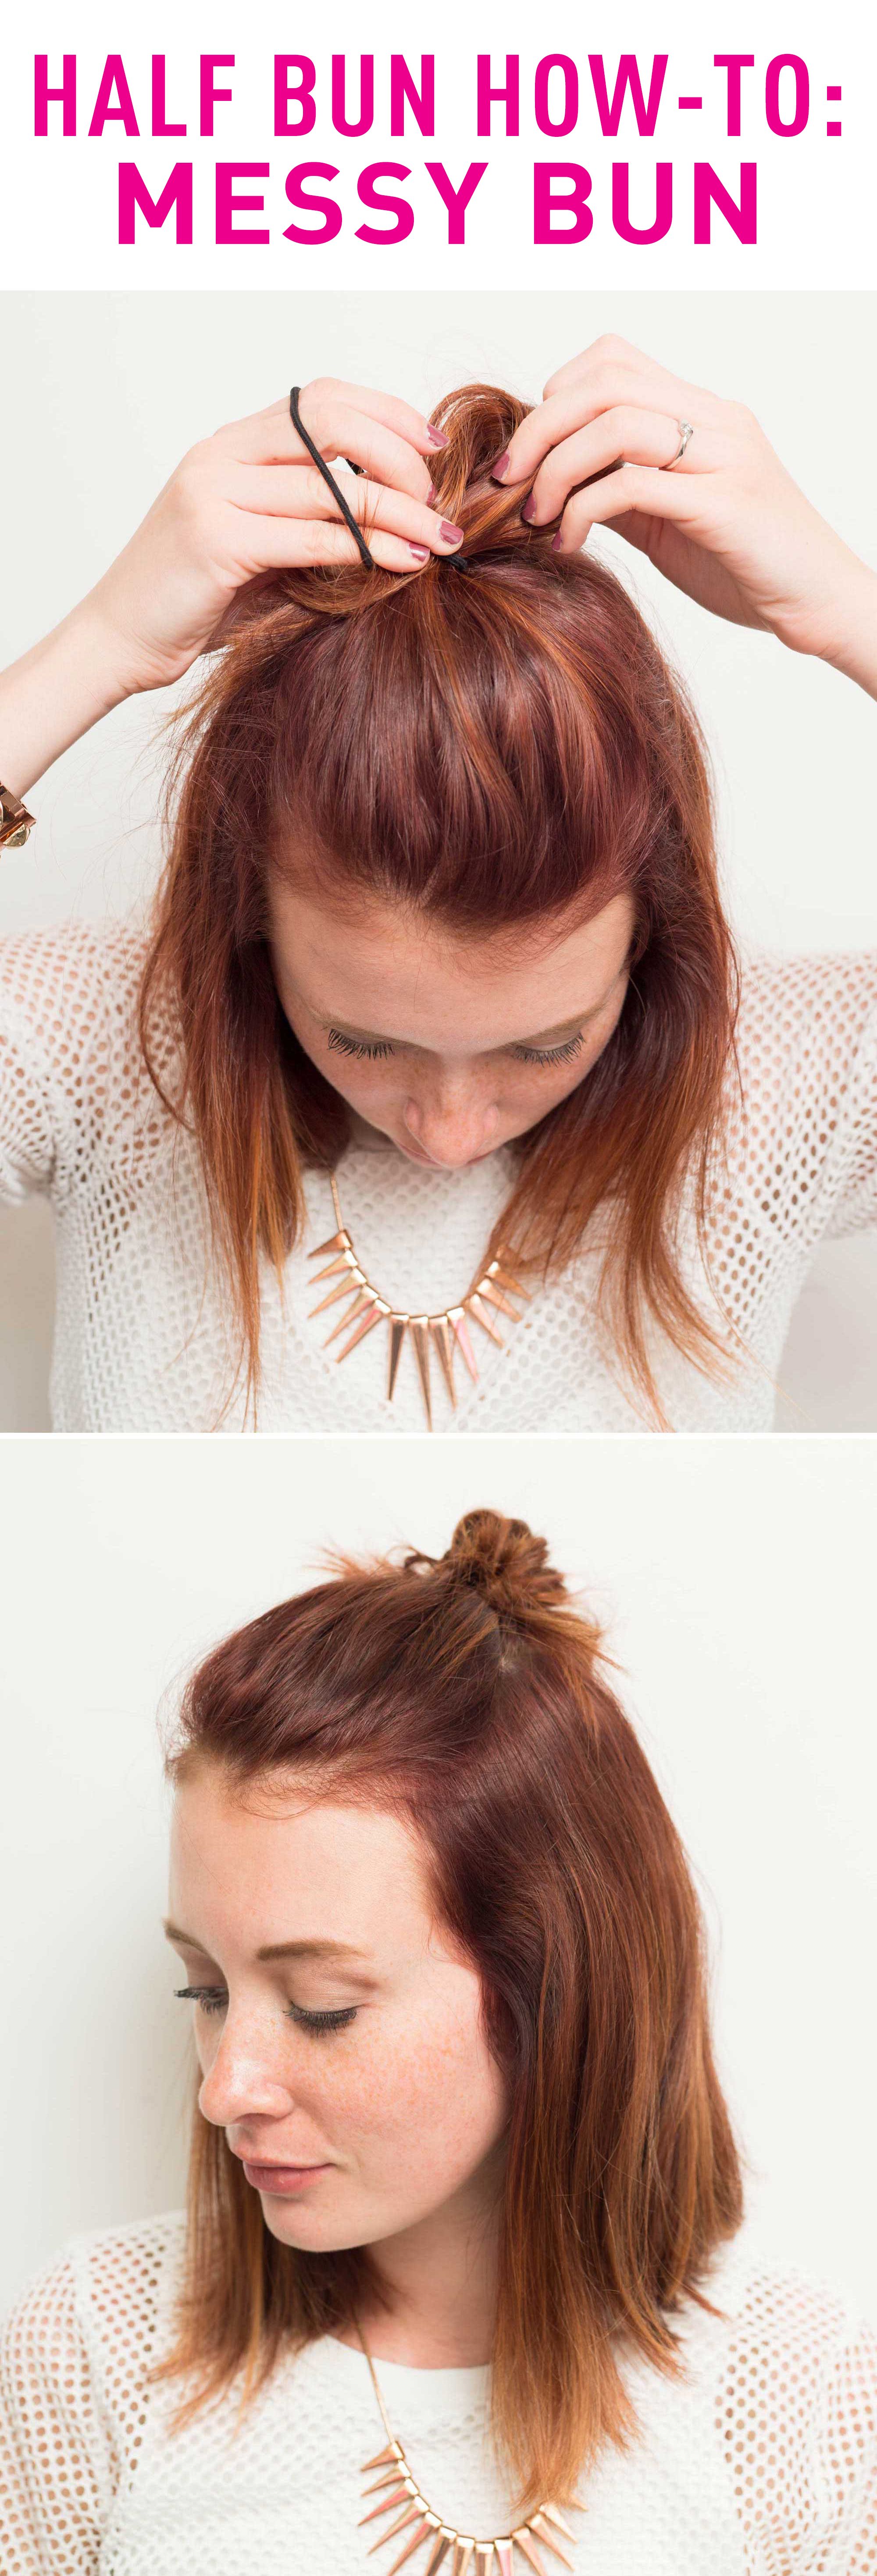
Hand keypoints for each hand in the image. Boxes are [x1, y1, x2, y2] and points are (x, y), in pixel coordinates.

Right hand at [84, 380, 460, 693]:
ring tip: (440, 538)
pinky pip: (314, 536)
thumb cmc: (194, 599)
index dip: (388, 414)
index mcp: (231, 445)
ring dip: (402, 510)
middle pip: (334, 423)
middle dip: (400, 457)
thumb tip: (400, 518)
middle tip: (436, 501)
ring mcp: (213, 492)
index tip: (433, 451)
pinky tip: (405, 562)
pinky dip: (370, 548)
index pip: (323, 398)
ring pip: (333, 485)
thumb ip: (311, 519)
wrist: (117, 640)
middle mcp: (220, 455)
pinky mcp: (216, 540)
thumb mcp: (261, 546)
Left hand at [494, 335, 876, 671]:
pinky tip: (567, 544)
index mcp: (703, 412)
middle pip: (605, 381)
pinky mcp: (725, 504)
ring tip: (534, 516)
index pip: (613, 360)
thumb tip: (552, 482)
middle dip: (540, 428)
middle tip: (509, 480)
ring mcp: (725, 457)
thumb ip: (619, 490)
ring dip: (557, 468)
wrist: (820, 604)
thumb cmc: (745, 565)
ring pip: (616, 423)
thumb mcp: (668, 521)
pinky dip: (583, 510)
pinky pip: (635, 484)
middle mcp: (716, 420)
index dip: (557, 395)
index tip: (533, 452)